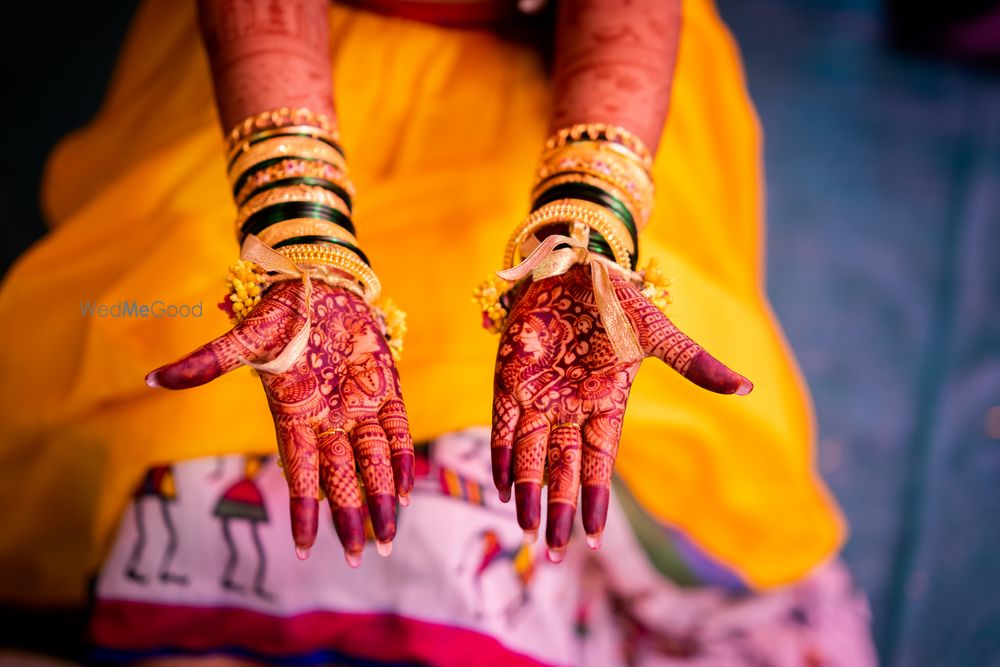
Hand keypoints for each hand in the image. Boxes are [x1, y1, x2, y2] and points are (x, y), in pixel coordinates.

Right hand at [146, 280, 412, 566]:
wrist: (320, 284)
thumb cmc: (279, 312)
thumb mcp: (246, 337)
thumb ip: (208, 362)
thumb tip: (152, 378)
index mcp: (294, 414)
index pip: (299, 472)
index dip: (302, 509)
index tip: (302, 549)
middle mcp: (328, 419)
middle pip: (341, 478)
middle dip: (349, 517)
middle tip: (358, 555)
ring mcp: (359, 406)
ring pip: (373, 462)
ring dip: (383, 498)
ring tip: (389, 537)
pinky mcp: (386, 388)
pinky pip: (397, 430)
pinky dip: (403, 458)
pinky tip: (408, 490)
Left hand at [490, 264, 750, 559]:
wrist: (574, 263)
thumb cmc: (617, 298)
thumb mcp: (657, 333)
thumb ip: (695, 364)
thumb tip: (748, 387)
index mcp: (606, 403)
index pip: (600, 462)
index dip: (596, 498)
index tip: (596, 537)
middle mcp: (570, 408)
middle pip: (563, 469)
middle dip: (560, 509)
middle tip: (554, 551)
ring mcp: (539, 395)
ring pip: (530, 455)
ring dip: (527, 492)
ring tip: (527, 530)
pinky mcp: (510, 378)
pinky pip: (503, 424)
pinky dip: (501, 453)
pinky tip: (500, 485)